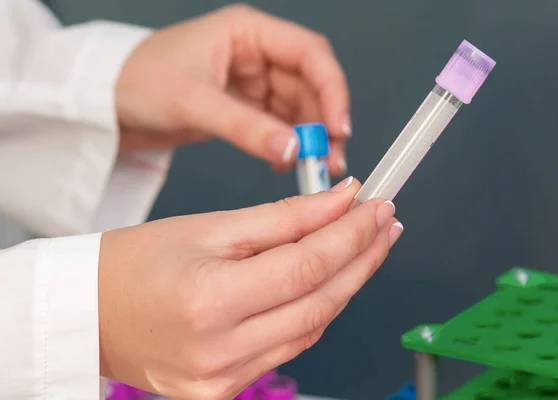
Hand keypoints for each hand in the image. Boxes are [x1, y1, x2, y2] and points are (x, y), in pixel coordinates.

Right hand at [98, 177, 401, 399]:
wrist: (89, 313)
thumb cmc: (133, 264)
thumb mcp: (208, 228)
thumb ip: (283, 219)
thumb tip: (338, 203)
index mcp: (209, 302)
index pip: (307, 267)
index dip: (351, 234)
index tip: (374, 206)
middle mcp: (219, 352)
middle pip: (320, 301)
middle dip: (362, 258)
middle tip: (384, 223)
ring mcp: (223, 380)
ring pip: (312, 328)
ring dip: (345, 285)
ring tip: (366, 247)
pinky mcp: (225, 390)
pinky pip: (289, 348)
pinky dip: (314, 312)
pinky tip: (329, 283)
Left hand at [116, 4, 349, 174]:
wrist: (106, 103)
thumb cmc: (137, 80)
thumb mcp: (193, 102)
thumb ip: (245, 127)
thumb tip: (293, 149)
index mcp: (247, 32)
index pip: (308, 54)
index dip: (331, 89)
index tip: (338, 126)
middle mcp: (256, 54)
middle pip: (309, 85)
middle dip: (324, 122)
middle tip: (330, 159)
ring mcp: (252, 82)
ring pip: (298, 109)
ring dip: (311, 138)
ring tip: (317, 169)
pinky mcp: (244, 107)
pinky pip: (279, 126)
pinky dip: (289, 145)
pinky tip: (291, 164)